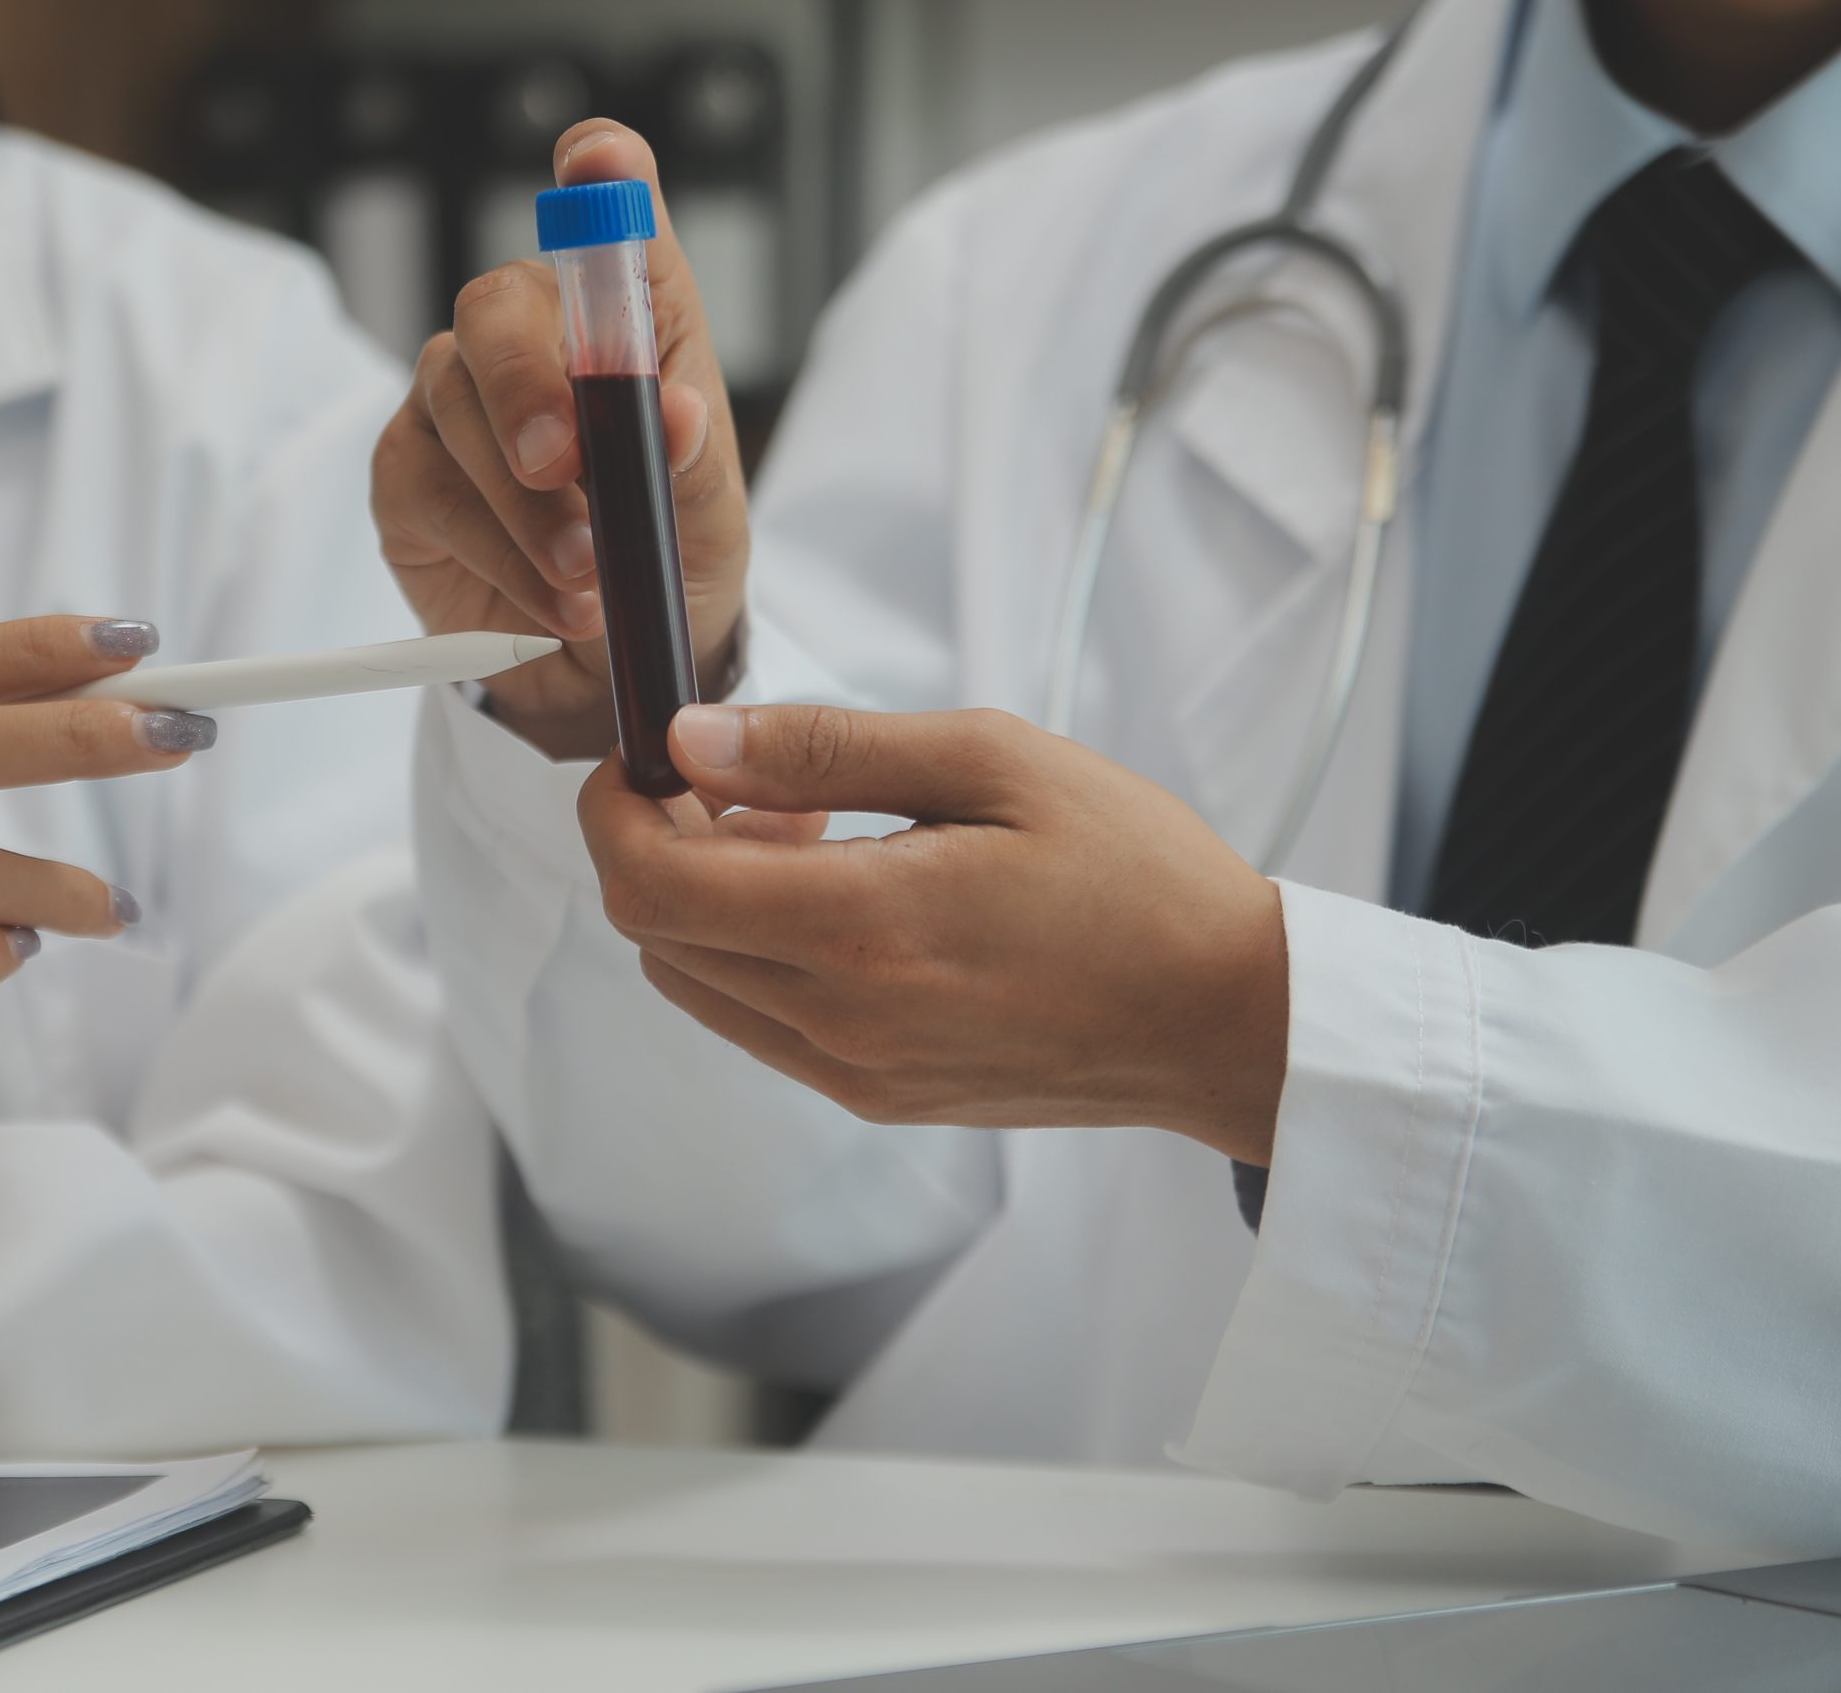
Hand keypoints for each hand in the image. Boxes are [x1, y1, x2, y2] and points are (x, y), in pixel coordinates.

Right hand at [372, 118, 749, 756]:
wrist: (611, 673)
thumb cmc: (669, 566)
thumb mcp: (709, 526)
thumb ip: (691, 464)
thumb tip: (676, 411)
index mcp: (631, 322)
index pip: (611, 221)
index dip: (604, 179)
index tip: (603, 160)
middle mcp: (535, 339)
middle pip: (499, 305)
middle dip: (528, 385)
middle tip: (564, 466)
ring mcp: (459, 399)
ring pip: (458, 408)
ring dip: (529, 509)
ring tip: (590, 584)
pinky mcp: (409, 472)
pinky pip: (434, 490)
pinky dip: (499, 553)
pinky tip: (551, 599)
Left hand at [577, 704, 1290, 1162]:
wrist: (1227, 1016)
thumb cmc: (1135, 873)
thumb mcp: (991, 760)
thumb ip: (827, 749)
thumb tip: (694, 741)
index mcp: (860, 927)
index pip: (648, 886)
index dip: (613, 812)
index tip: (648, 756)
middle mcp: (838, 1020)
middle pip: (653, 937)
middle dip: (662, 843)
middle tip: (754, 781)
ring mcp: (854, 1072)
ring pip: (696, 984)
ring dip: (709, 902)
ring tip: (813, 836)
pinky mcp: (879, 1098)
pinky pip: (758, 1024)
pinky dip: (757, 953)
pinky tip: (846, 901)